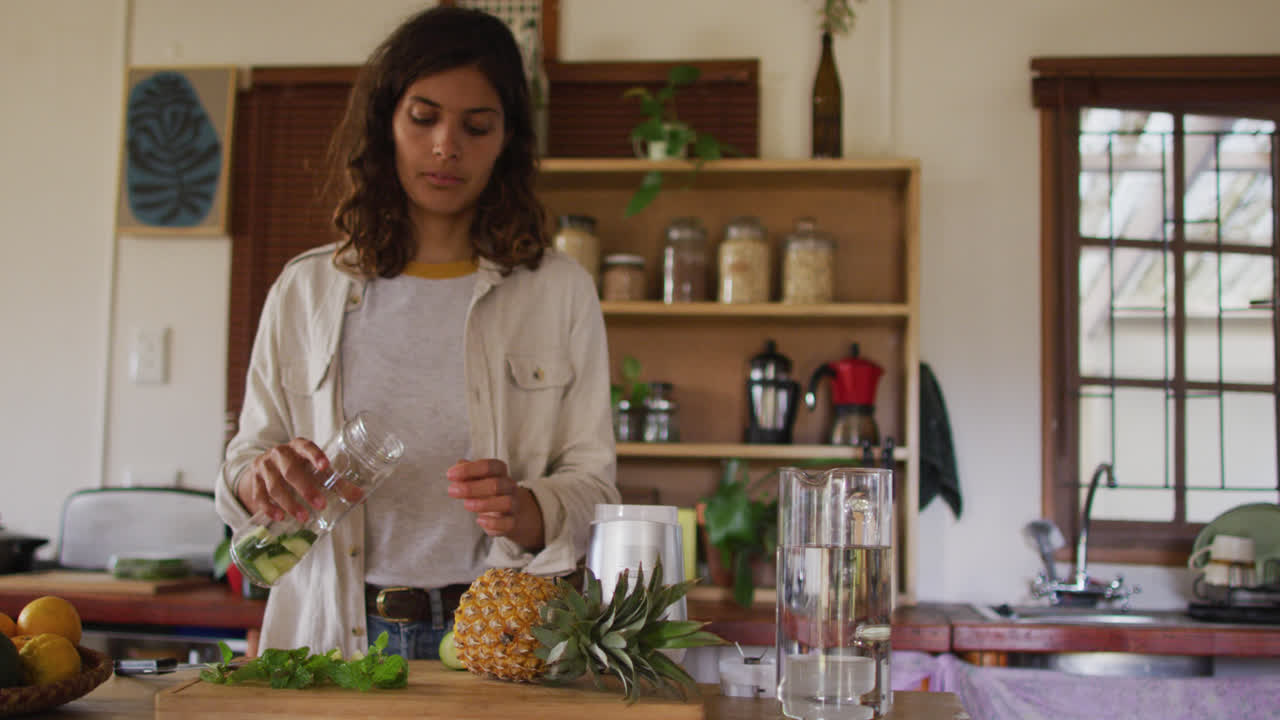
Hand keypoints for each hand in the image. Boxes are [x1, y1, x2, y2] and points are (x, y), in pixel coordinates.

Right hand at [237, 438, 355, 522]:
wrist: (267, 466)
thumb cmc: (299, 467)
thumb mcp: (316, 470)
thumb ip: (337, 483)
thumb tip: (360, 497)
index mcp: (298, 446)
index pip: (307, 447)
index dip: (315, 456)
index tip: (326, 466)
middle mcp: (279, 454)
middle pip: (290, 470)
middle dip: (306, 489)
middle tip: (321, 505)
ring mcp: (264, 466)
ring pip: (274, 486)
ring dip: (289, 503)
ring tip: (303, 518)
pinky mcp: (253, 481)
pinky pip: (259, 496)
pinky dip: (269, 508)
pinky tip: (279, 517)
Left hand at [447, 459, 543, 549]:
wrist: (516, 512)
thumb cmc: (491, 492)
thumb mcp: (480, 480)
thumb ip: (468, 474)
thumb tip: (455, 467)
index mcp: (500, 473)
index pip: (489, 466)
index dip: (470, 469)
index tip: (450, 475)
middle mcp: (509, 487)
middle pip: (496, 484)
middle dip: (472, 488)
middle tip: (451, 491)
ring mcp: (514, 504)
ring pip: (506, 502)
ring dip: (484, 504)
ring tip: (466, 505)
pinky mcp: (513, 522)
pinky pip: (508, 523)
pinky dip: (494, 523)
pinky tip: (479, 521)